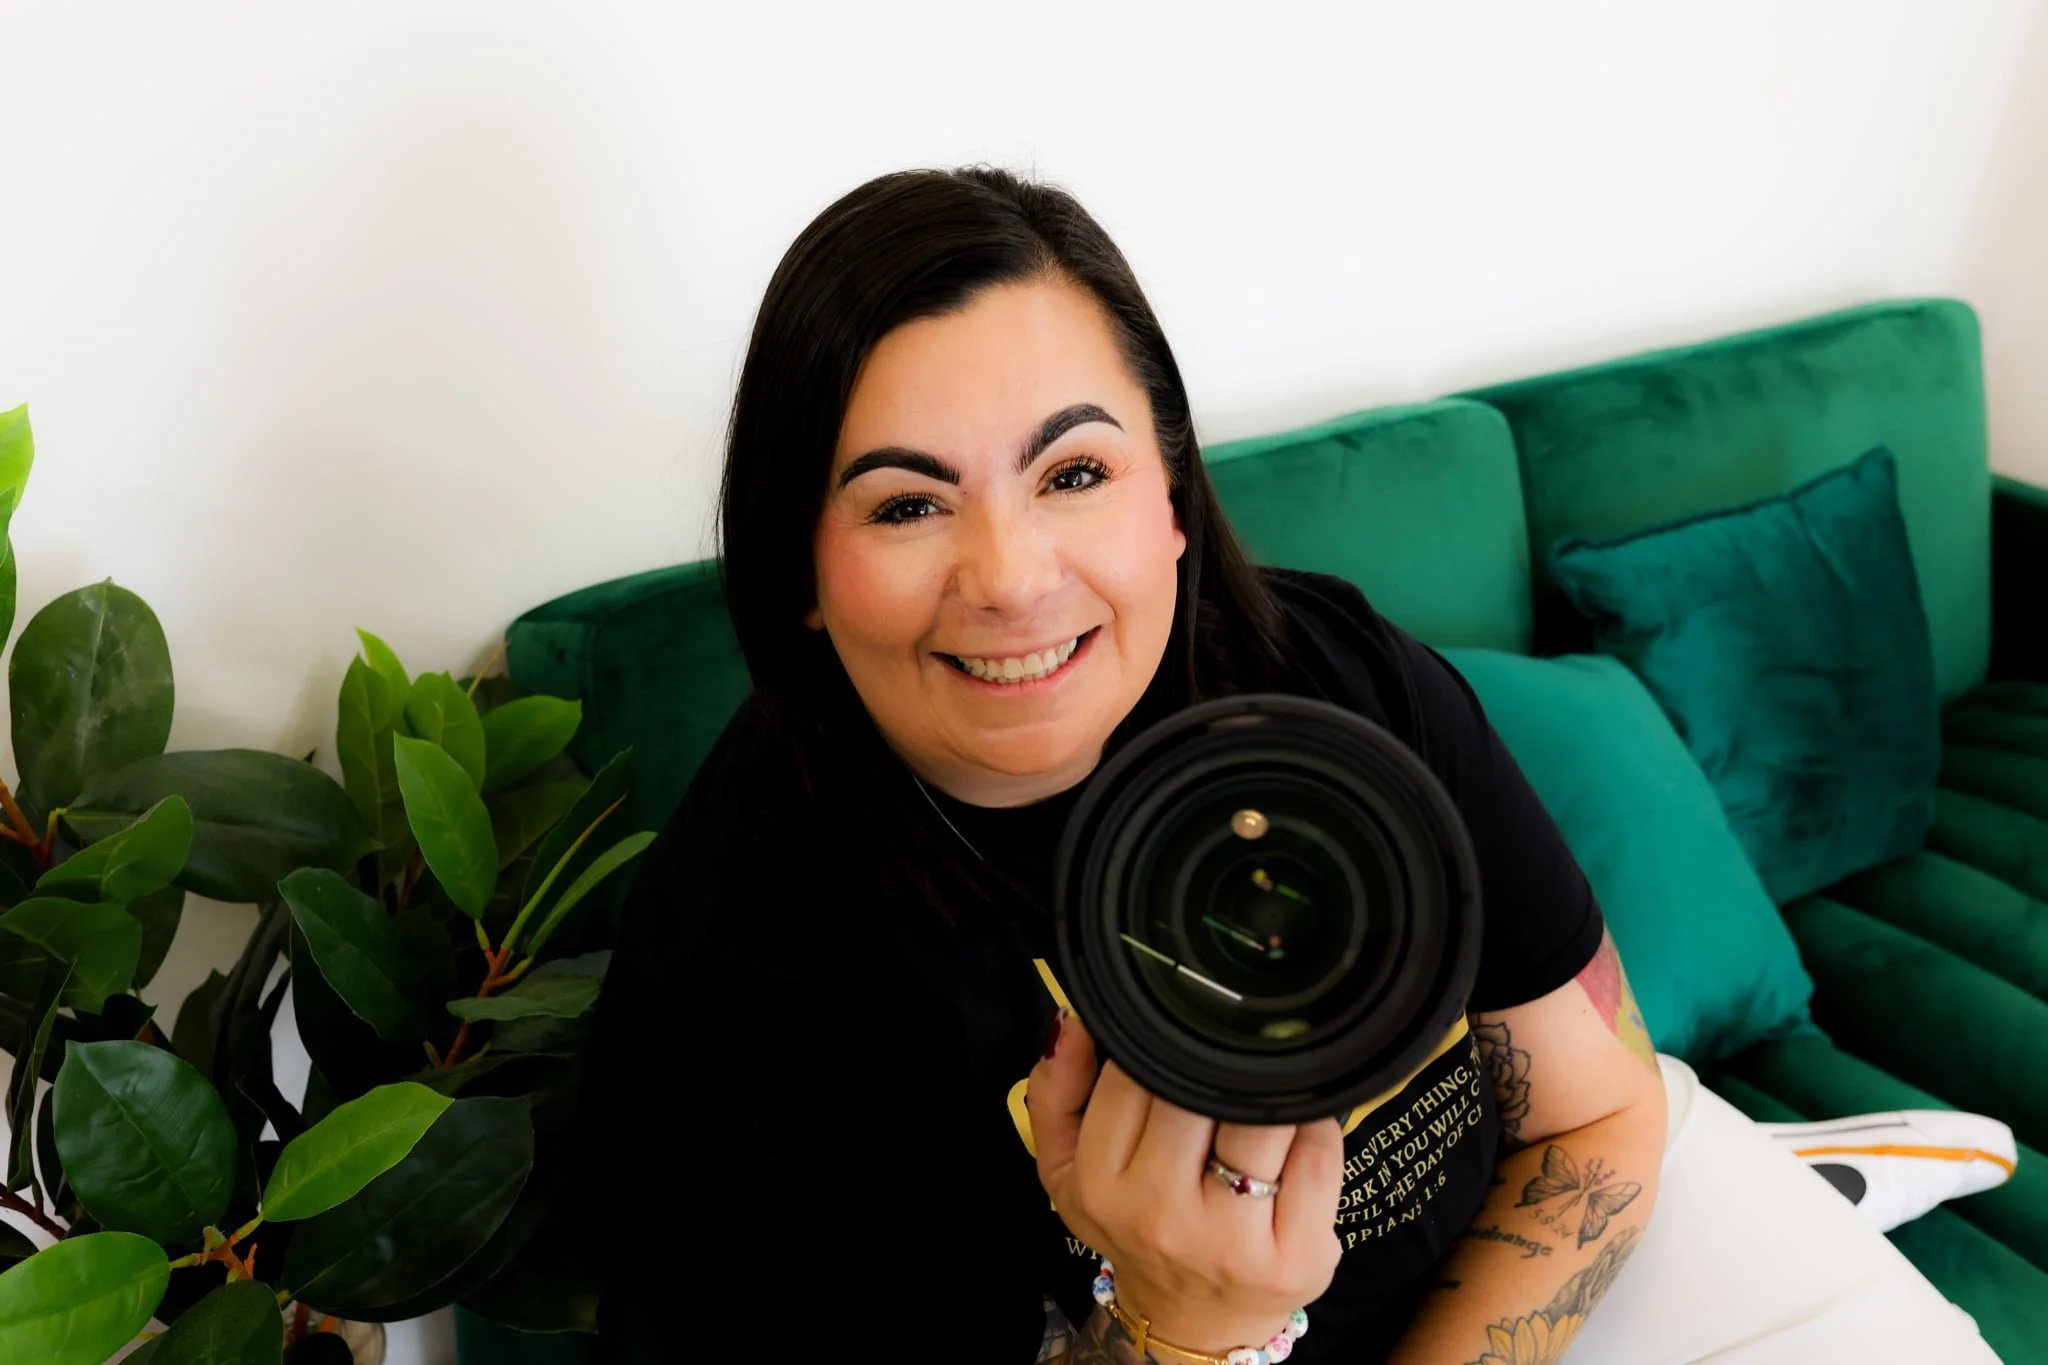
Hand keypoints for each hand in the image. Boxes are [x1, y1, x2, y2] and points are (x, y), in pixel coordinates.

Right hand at [1029, 1010, 1343, 1353]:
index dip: (1162, 1049)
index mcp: (1099, 1185)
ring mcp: (1231, 1239)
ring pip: (1261, 1118)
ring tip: (1263, 1098)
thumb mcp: (1067, 1168)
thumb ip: (1055, 1090)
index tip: (1177, 1053)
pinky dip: (1315, 1125)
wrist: (1192, 1320)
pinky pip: (1317, 1152)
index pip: (1134, 1077)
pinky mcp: (1294, 1255)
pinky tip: (1298, 1133)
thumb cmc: (1135, 1225)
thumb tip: (1071, 1022)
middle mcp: (1160, 1215)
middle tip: (1224, 1076)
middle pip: (1200, 1093)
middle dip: (1218, 1071)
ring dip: (1271, 1093)